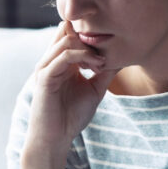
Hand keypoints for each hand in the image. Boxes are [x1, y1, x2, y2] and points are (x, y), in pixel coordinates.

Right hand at [25, 20, 118, 157]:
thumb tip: (122, 57)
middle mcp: (51, 60)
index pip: (71, 33)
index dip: (90, 37)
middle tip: (104, 58)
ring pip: (66, 39)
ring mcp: (46, 67)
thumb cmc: (72, 116)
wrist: (55, 138)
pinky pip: (64, 56)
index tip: (107, 54)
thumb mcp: (95, 89)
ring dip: (88, 49)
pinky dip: (83, 57)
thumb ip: (105, 72)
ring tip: (101, 64)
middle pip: (67, 30)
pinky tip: (95, 68)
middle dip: (89, 39)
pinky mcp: (45, 77)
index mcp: (61, 62)